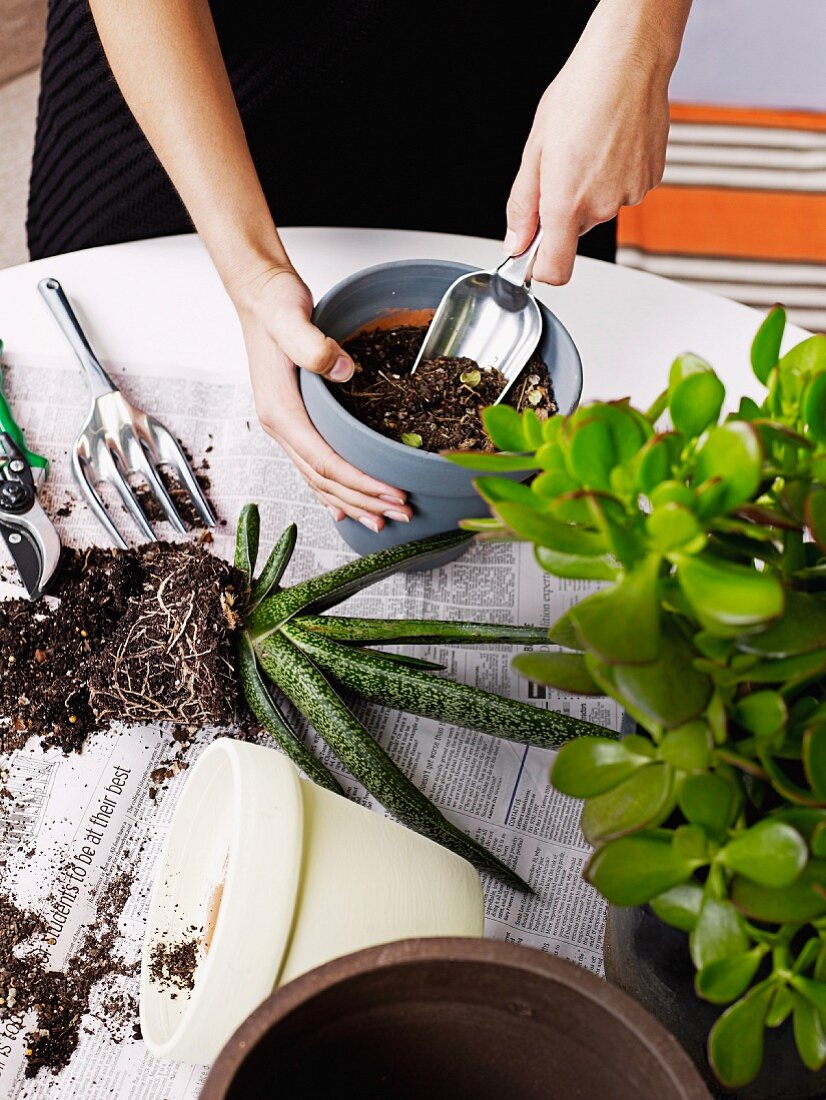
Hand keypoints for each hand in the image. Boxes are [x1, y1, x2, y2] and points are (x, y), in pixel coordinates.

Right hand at [235, 266, 411, 530]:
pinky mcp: (294, 420)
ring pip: (319, 479)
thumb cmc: (275, 305)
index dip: (361, 483)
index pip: (325, 462)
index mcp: (281, 412)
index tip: (393, 495)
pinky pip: (313, 465)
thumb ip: (312, 344)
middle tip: (401, 515)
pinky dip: (331, 490)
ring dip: (352, 502)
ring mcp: (285, 426)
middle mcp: (280, 426)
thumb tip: (343, 370)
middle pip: (324, 480)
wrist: (260, 295)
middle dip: (364, 501)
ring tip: (381, 520)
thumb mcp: (291, 317)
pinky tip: (345, 507)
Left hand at [504, 0, 683, 284]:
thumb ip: (522, 205)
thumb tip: (516, 241)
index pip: (556, 269)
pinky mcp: (650, 181)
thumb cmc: (581, 94)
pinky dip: (614, 175)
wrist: (628, 60)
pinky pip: (623, 190)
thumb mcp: (535, 151)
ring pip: (600, 208)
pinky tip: (611, 144)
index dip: (541, 268)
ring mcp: (630, 195)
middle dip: (564, 207)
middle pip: (575, 230)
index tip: (532, 253)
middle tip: (563, 164)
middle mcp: (602, 206)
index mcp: (567, 203)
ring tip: (590, 146)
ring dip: (591, 187)